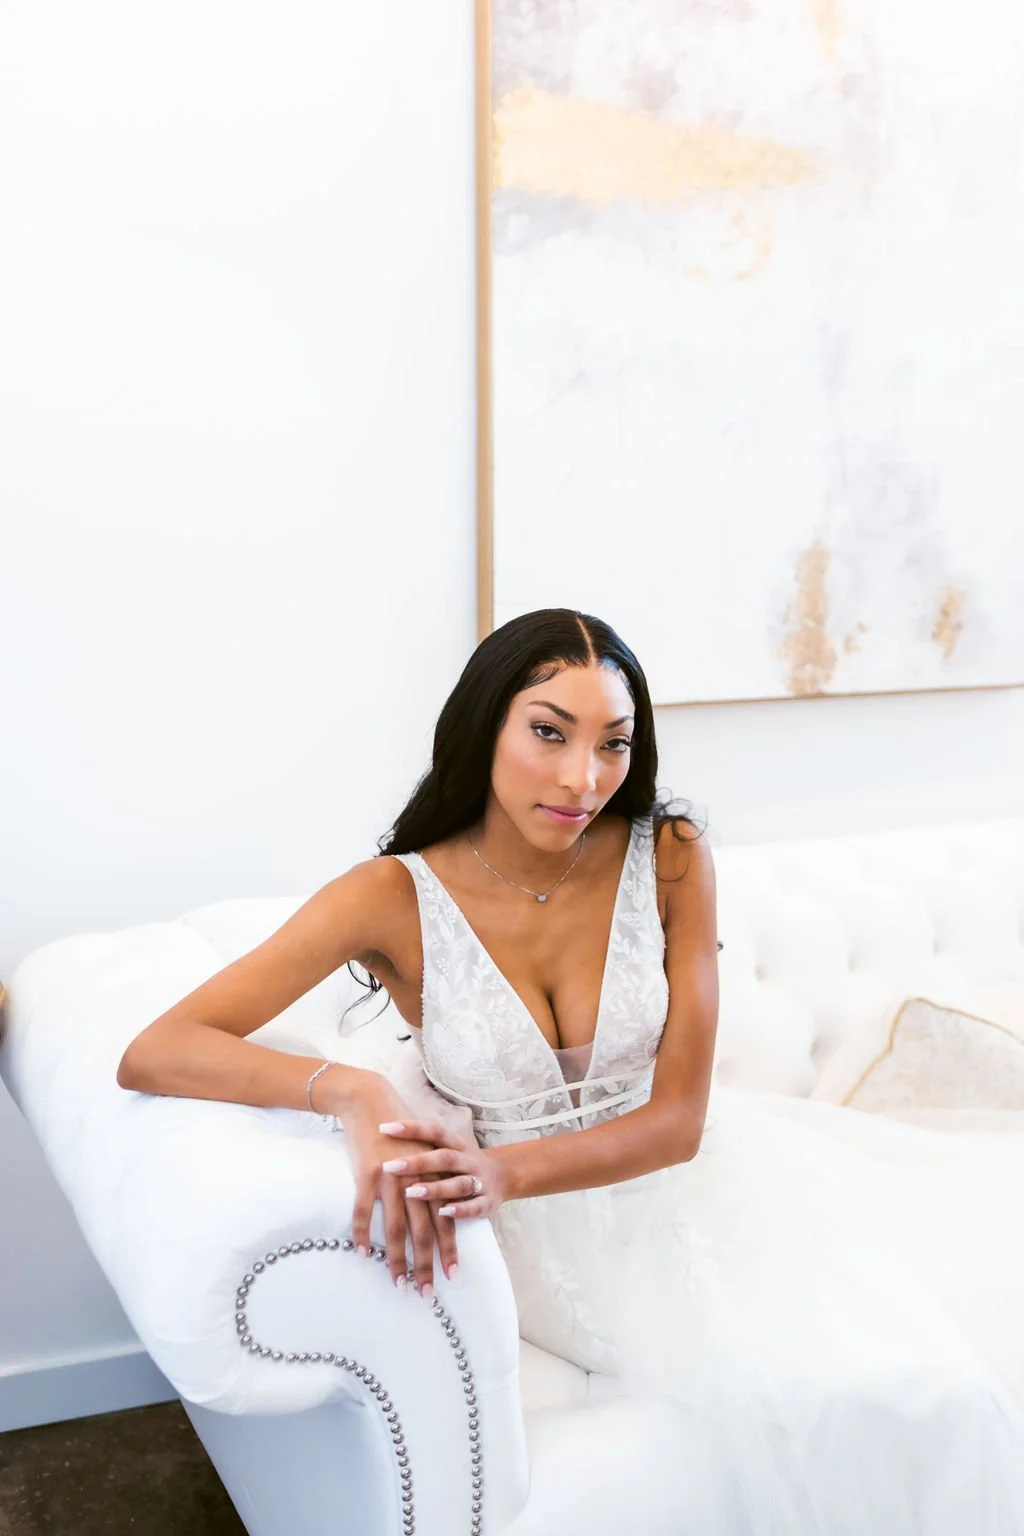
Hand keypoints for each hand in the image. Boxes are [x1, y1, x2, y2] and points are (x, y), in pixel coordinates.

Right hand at [323, 1074, 458, 1297]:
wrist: (371, 1100)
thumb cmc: (398, 1130)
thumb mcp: (422, 1153)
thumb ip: (429, 1181)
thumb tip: (433, 1211)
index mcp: (433, 1176)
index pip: (445, 1220)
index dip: (449, 1249)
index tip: (453, 1276)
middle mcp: (417, 1180)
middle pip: (423, 1232)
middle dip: (426, 1266)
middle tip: (427, 1294)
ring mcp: (392, 1178)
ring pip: (396, 1228)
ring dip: (397, 1260)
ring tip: (398, 1284)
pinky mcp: (368, 1173)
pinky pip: (364, 1211)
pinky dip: (363, 1234)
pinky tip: (363, 1254)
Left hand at [379, 1119, 507, 1219]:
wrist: (505, 1175)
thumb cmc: (462, 1164)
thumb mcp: (447, 1150)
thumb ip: (423, 1147)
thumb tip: (382, 1138)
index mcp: (457, 1144)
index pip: (434, 1131)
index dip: (411, 1128)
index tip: (384, 1127)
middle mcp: (469, 1159)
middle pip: (444, 1158)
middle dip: (417, 1162)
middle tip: (389, 1166)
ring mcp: (480, 1180)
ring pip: (458, 1183)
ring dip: (435, 1188)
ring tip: (411, 1192)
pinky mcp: (488, 1202)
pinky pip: (475, 1206)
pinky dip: (460, 1209)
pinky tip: (444, 1212)